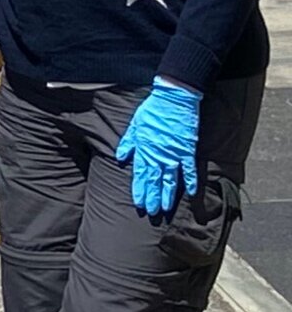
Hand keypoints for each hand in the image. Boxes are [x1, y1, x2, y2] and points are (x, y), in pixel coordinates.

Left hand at [116, 81, 201, 216]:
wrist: (173, 99)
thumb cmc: (152, 111)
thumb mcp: (134, 125)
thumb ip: (128, 143)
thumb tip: (120, 157)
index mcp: (144, 150)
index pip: (140, 175)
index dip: (139, 190)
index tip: (138, 203)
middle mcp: (158, 155)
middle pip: (154, 181)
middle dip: (152, 197)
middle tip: (151, 212)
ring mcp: (174, 154)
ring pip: (170, 179)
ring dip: (167, 194)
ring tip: (165, 208)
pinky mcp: (188, 149)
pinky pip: (189, 169)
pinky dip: (191, 181)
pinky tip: (191, 193)